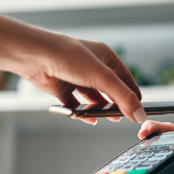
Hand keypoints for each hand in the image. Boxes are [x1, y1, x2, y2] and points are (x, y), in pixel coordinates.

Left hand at [18, 34, 144, 123]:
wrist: (34, 56)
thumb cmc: (67, 56)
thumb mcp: (102, 77)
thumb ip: (123, 97)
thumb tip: (139, 114)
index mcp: (105, 57)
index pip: (126, 80)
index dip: (132, 96)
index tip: (137, 112)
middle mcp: (91, 66)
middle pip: (110, 90)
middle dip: (116, 105)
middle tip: (120, 117)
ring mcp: (76, 77)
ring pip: (93, 98)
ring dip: (98, 109)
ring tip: (102, 117)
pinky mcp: (62, 87)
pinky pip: (76, 104)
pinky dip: (81, 112)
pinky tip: (86, 118)